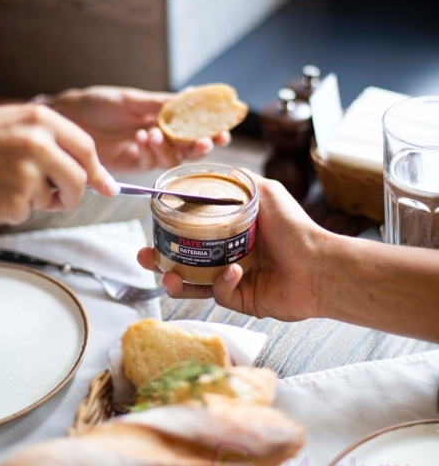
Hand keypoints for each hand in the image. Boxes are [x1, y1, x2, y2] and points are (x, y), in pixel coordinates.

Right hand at [0, 104, 116, 224]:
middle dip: (73, 195)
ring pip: (52, 200)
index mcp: (39, 119)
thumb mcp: (15, 125)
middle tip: (58, 197)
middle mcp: (37, 144)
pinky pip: (26, 213)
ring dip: (35, 199)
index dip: (98, 170)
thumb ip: (56, 145)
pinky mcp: (12, 201)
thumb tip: (100, 180)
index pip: (87, 148)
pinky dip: (12, 209)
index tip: (106, 186)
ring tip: (3, 182)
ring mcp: (25, 174)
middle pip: (79, 180)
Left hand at [47, 86, 230, 171]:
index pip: (193, 124)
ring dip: (172, 147)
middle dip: (201, 145)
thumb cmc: (98, 103)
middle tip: (207, 142)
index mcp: (162, 116)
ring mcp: (147, 151)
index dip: (210, 128)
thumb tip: (192, 96)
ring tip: (156, 132)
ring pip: (173, 158)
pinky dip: (152, 151)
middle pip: (189, 146)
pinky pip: (152, 163)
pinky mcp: (133, 164)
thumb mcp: (132, 99)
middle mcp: (160, 135)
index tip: (223, 128)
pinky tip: (143, 138)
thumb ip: (161, 103)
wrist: (69, 118)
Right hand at [138, 173, 328, 320]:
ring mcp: (233, 280)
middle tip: (146, 257)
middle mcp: (226, 255)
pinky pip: (220, 293)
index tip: (153, 228)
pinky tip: (233, 271)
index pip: (190, 233)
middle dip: (160, 261)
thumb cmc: (295, 227)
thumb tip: (215, 166)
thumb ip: (239, 180)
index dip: (169, 232)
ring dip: (176, 280)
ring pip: (194, 283)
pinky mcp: (241, 299)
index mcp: (228, 232)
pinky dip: (222, 282)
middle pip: (184, 260)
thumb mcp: (265, 191)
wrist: (320, 264)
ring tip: (168, 276)